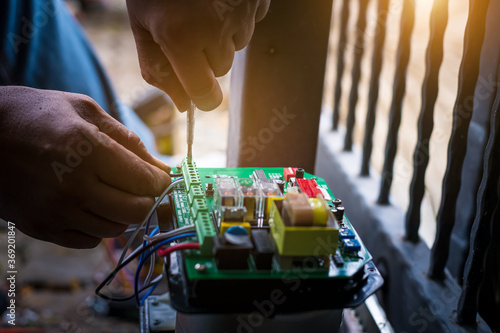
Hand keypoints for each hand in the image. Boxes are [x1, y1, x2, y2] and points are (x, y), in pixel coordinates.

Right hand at [0, 86, 170, 247]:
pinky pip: (90, 240)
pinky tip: (89, 204)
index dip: (161, 181)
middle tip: (141, 186)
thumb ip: (128, 140)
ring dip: (123, 212)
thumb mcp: (84, 110)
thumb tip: (161, 167)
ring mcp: (56, 211)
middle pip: (137, 210)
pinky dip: (99, 226)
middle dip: (148, 199)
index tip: (160, 177)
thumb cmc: (35, 115)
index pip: (145, 181)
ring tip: (110, 191)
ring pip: (116, 229)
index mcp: (87, 150)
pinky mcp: (42, 228)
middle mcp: (73, 186)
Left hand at [126, 0, 269, 110]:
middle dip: (206, 58)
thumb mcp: (143, 25)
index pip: (205, 93)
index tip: (200, 95)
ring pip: (236, 46)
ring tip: (204, 7)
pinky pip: (250, 23)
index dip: (202, 98)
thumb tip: (182, 106)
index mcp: (180, 36)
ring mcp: (241, 12)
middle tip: (189, 28)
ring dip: (221, 36)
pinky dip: (236, 17)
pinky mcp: (258, 0)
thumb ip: (158, 70)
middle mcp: (216, 27)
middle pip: (221, 69)